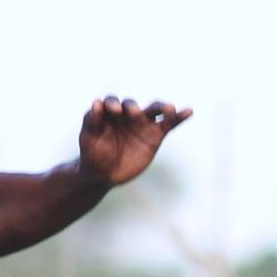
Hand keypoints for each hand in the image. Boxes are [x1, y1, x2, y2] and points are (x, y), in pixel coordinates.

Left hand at [78, 96, 192, 185]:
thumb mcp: (88, 138)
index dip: (113, 103)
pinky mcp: (155, 136)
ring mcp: (142, 125)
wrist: (104, 175)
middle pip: (133, 104)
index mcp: (109, 113)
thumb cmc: (92, 154)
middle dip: (133, 107)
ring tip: (169, 109)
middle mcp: (127, 115)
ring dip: (162, 107)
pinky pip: (169, 124)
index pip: (112, 102)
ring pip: (155, 110)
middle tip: (133, 114)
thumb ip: (91, 120)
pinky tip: (188, 111)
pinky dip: (179, 117)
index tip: (114, 111)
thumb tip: (96, 102)